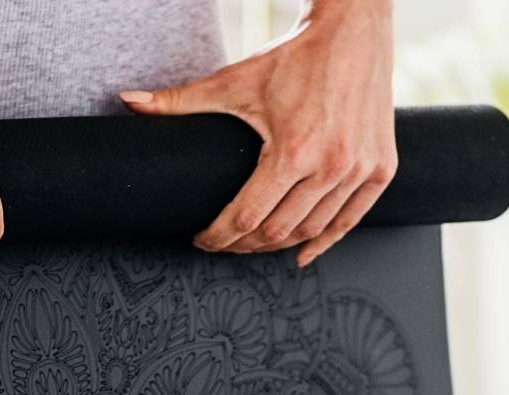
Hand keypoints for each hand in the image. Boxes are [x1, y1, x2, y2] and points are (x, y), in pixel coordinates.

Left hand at [120, 0, 396, 266]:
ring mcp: (359, 170)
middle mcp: (331, 166)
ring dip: (277, 246)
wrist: (353, 27)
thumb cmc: (293, 56)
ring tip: (253, 242)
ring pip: (310, 232)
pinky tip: (301, 253)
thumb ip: (178, 100)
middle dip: (242, 245)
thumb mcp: (232, 81)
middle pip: (275, 233)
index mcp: (293, 152)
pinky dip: (324, 242)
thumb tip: (127, 101)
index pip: (245, 218)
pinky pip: (350, 221)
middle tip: (224, 242)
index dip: (217, 237)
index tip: (202, 240)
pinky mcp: (381, 168)